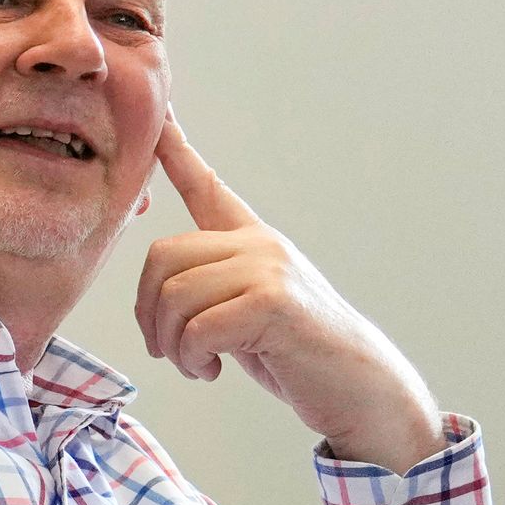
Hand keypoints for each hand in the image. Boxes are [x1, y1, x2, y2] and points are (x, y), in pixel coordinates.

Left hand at [134, 121, 441, 471]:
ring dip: (171, 344)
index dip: (177, 150)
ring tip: (196, 364)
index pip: (207, 187)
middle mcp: (260, 244)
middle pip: (161, 258)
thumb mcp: (242, 313)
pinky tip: (211, 370)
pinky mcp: (274, 301)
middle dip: (148, 314)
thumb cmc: (294, 356)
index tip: (159, 115)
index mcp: (251, 242)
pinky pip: (196, 326)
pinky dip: (192, 358)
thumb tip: (157, 288)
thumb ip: (207, 289)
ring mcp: (270, 268)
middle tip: (168, 350)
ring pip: (173, 295)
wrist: (357, 389)